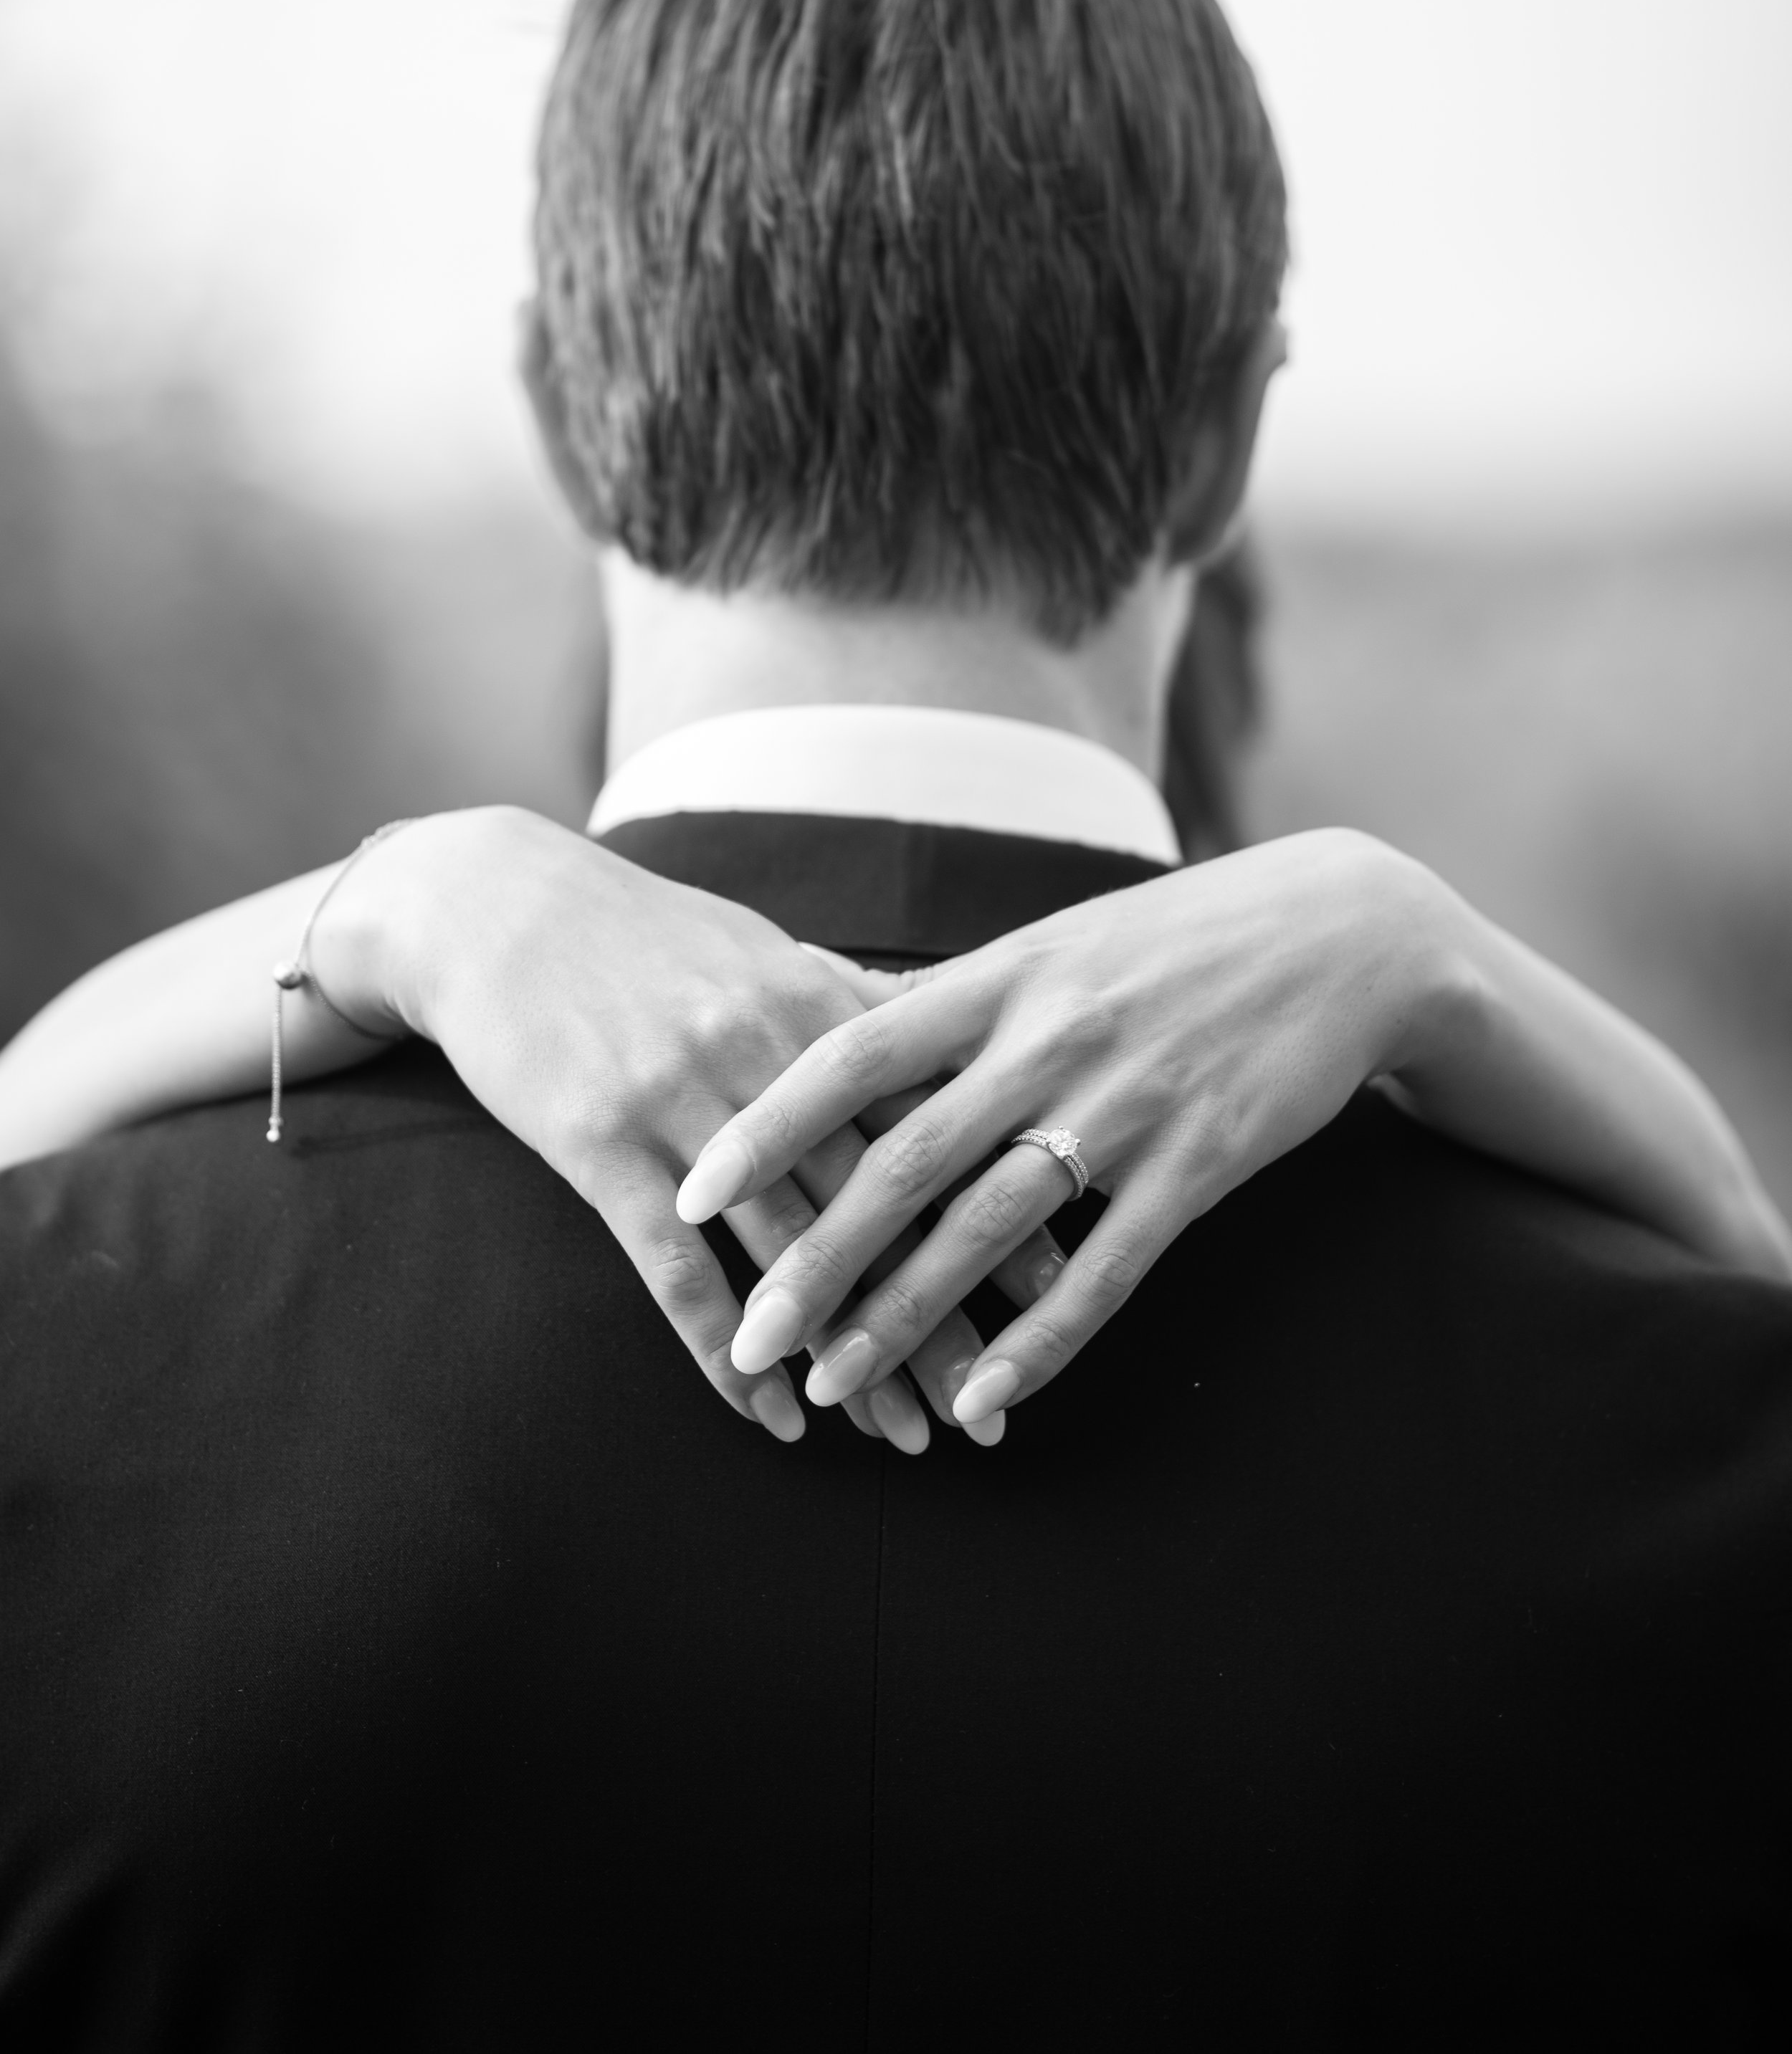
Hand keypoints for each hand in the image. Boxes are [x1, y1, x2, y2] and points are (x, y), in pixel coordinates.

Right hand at [321, 808, 1061, 1447]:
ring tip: (905, 1437)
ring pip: (787, 1254)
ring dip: (849, 1355)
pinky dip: (727, 1353)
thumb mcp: (760, 949)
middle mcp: (763, 1056)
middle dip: (944, 1308)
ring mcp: (682, 1104)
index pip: (931, 1123)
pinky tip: (772, 1417)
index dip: (998, 1206)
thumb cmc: (641, 932)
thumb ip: (852, 1000)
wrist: (494, 902)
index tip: (1063, 1283)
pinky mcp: (602, 1146)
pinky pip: (677, 1272)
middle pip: (877, 1206)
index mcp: (814, 1005)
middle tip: (1000, 1399)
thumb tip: (945, 1026)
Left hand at [680, 831, 1461, 1426]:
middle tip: (748, 1337)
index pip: (854, 1052)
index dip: (768, 1125)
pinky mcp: (1199, 1167)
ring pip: (991, 1229)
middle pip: (907, 1161)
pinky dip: (1038, 1343)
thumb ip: (945, 997)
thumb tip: (821, 1006)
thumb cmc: (1172, 940)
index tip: (692, 1188)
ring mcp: (1127, 1107)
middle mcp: (1052, 1040)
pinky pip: (1106, 1272)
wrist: (1341, 934)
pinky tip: (979, 1401)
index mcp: (1002, 977)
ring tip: (834, 1385)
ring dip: (907, 1316)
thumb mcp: (1051, 944)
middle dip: (816, 1257)